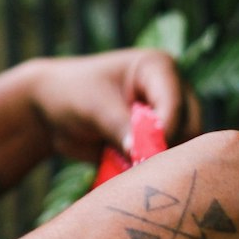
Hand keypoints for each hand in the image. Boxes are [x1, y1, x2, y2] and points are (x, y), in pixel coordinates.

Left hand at [25, 49, 200, 163]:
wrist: (48, 110)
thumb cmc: (69, 94)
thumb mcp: (93, 107)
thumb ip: (120, 127)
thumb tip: (142, 154)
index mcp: (158, 68)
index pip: (175, 102)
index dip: (164, 129)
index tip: (143, 152)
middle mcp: (170, 90)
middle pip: (189, 127)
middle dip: (166, 148)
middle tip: (137, 164)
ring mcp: (166, 116)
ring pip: (182, 147)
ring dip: (158, 160)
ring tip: (127, 165)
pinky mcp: (156, 139)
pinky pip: (166, 160)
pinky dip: (150, 169)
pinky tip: (127, 170)